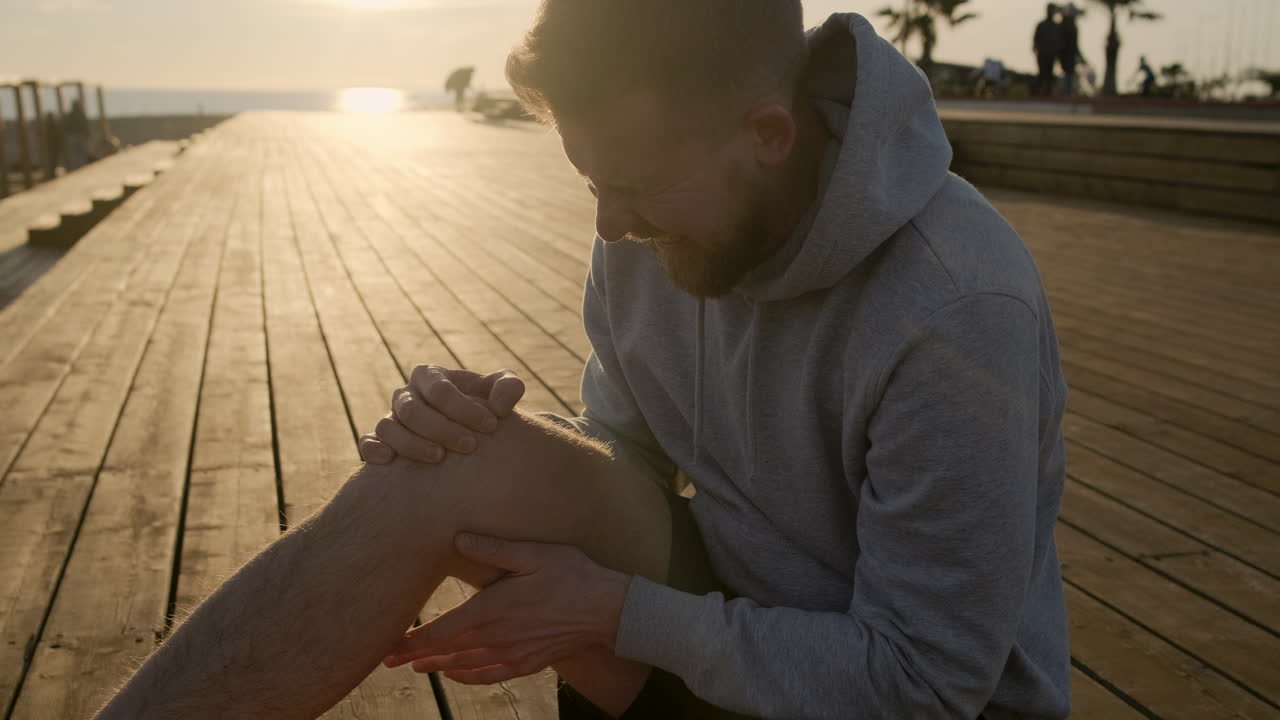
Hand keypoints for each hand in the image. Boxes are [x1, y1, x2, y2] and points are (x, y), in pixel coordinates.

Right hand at [360, 366, 524, 463]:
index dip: (464, 407)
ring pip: (388, 427)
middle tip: (470, 446)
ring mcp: (390, 418)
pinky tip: (390, 462)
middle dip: (441, 428)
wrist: (468, 437)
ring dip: (412, 444)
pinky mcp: (380, 442)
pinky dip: (373, 450)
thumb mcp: (501, 394)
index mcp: (429, 376)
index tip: (491, 426)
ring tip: (440, 458)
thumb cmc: (485, 409)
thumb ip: (508, 388)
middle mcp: (405, 396)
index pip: (440, 388)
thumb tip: (500, 405)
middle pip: (412, 410)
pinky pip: (367, 443)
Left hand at [383, 534, 631, 684]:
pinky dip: (469, 677)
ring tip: (417, 667)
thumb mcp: (533, 553)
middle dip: (415, 655)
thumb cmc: (571, 574)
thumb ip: (492, 549)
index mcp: (492, 610)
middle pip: (447, 651)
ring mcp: (512, 653)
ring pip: (464, 665)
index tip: (388, 645)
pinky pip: (490, 675)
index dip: (412, 640)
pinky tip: (458, 674)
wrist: (605, 610)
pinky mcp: (527, 662)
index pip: (441, 630)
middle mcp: (496, 637)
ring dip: (438, 666)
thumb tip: (457, 537)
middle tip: (389, 660)